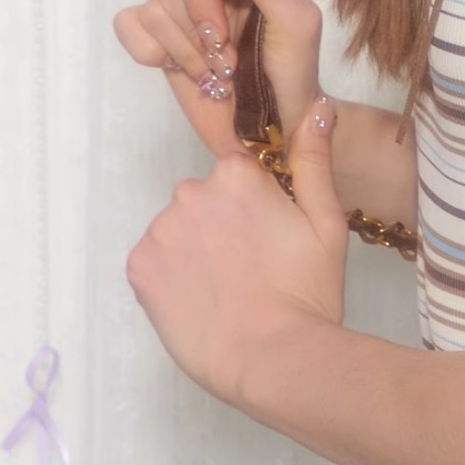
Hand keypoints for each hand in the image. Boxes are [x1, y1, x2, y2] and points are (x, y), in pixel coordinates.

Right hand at [110, 0, 325, 158]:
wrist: (270, 127)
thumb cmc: (291, 72)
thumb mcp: (298, 20)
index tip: (235, 26)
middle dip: (198, 21)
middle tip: (226, 55)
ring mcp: (180, 1)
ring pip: (153, 2)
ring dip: (186, 48)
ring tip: (215, 69)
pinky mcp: (155, 32)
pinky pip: (128, 24)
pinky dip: (152, 53)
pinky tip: (180, 68)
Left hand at [126, 98, 349, 404]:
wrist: (271, 358)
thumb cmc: (307, 293)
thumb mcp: (326, 223)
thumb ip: (315, 160)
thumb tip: (318, 106)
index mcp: (237, 175)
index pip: (238, 176)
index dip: (257, 209)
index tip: (271, 240)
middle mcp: (191, 192)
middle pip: (204, 200)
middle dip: (223, 226)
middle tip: (253, 268)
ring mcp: (160, 230)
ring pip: (179, 230)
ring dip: (196, 251)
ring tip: (227, 289)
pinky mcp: (138, 267)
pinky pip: (155, 261)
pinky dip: (172, 277)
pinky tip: (202, 301)